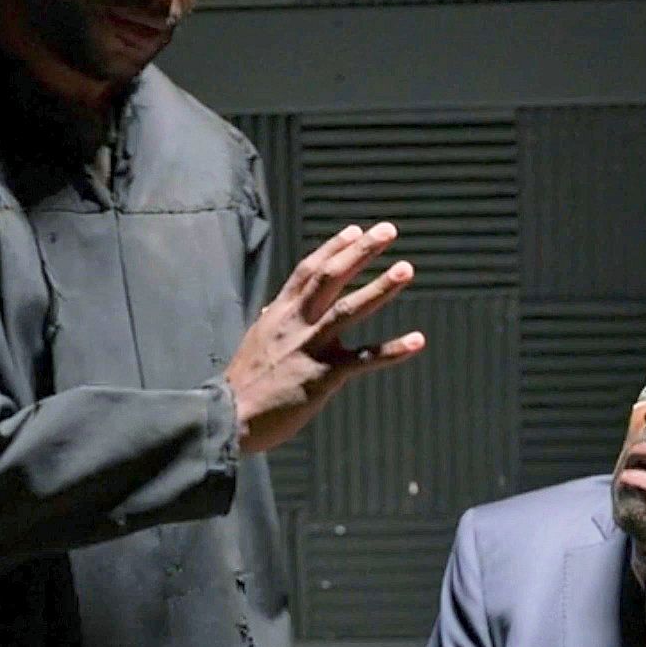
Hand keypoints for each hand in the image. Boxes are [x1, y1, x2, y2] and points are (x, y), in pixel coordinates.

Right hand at [225, 222, 425, 454]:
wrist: (228, 416)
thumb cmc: (244, 383)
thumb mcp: (255, 342)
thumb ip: (270, 323)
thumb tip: (271, 310)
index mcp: (280, 313)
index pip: (308, 270)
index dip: (332, 248)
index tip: (355, 230)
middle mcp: (295, 322)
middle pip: (330, 276)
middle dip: (360, 252)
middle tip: (387, 230)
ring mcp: (309, 347)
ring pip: (348, 309)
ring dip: (379, 288)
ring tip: (406, 269)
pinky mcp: (321, 376)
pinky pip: (362, 359)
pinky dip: (391, 350)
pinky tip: (417, 341)